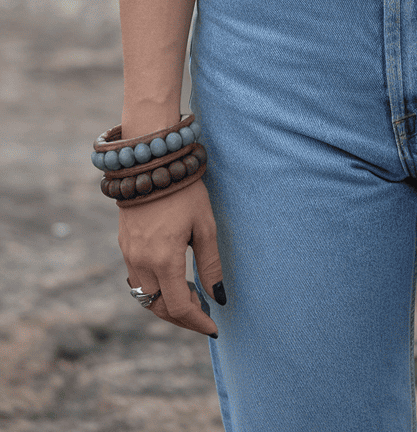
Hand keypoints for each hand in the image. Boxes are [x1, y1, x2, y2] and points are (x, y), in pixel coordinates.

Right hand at [119, 179, 223, 336]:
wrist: (151, 162)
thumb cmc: (184, 191)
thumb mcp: (205, 226)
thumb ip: (210, 264)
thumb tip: (219, 297)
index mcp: (163, 260)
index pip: (178, 307)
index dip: (197, 322)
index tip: (214, 328)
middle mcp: (141, 262)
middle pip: (158, 308)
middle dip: (182, 316)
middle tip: (204, 315)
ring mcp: (129, 255)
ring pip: (145, 296)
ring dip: (166, 303)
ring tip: (191, 297)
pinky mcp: (124, 245)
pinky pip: (137, 279)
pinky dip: (155, 288)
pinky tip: (172, 279)